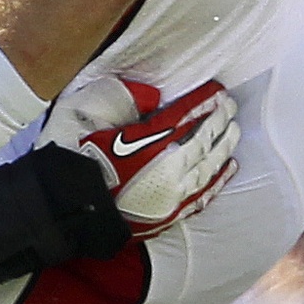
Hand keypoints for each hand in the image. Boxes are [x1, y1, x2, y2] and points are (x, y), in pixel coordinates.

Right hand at [48, 75, 238, 236]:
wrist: (69, 211)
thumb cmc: (75, 159)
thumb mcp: (88, 114)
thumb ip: (122, 98)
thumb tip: (153, 97)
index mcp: (150, 142)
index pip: (186, 115)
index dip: (204, 100)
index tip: (217, 89)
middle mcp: (169, 168)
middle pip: (204, 139)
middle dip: (220, 120)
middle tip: (231, 106)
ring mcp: (173, 194)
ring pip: (210, 166)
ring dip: (225, 146)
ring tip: (235, 130)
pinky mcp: (170, 214)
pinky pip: (204, 194)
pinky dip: (219, 179)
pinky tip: (230, 167)